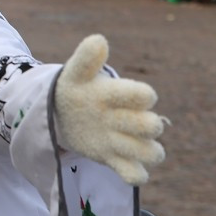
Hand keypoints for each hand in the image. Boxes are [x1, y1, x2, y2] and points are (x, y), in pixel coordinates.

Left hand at [54, 35, 165, 185]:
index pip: (144, 96)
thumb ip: (86, 58)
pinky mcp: (115, 159)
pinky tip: (118, 165)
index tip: (127, 96)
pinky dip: (133, 174)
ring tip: (119, 146)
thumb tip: (98, 40)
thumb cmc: (75, 88)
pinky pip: (135, 174)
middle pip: (152, 126)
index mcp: (122, 94)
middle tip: (117, 122)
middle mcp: (128, 118)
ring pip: (152, 153)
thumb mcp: (76, 73)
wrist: (63, 111)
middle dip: (144, 126)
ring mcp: (124, 140)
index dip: (140, 97)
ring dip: (144, 153)